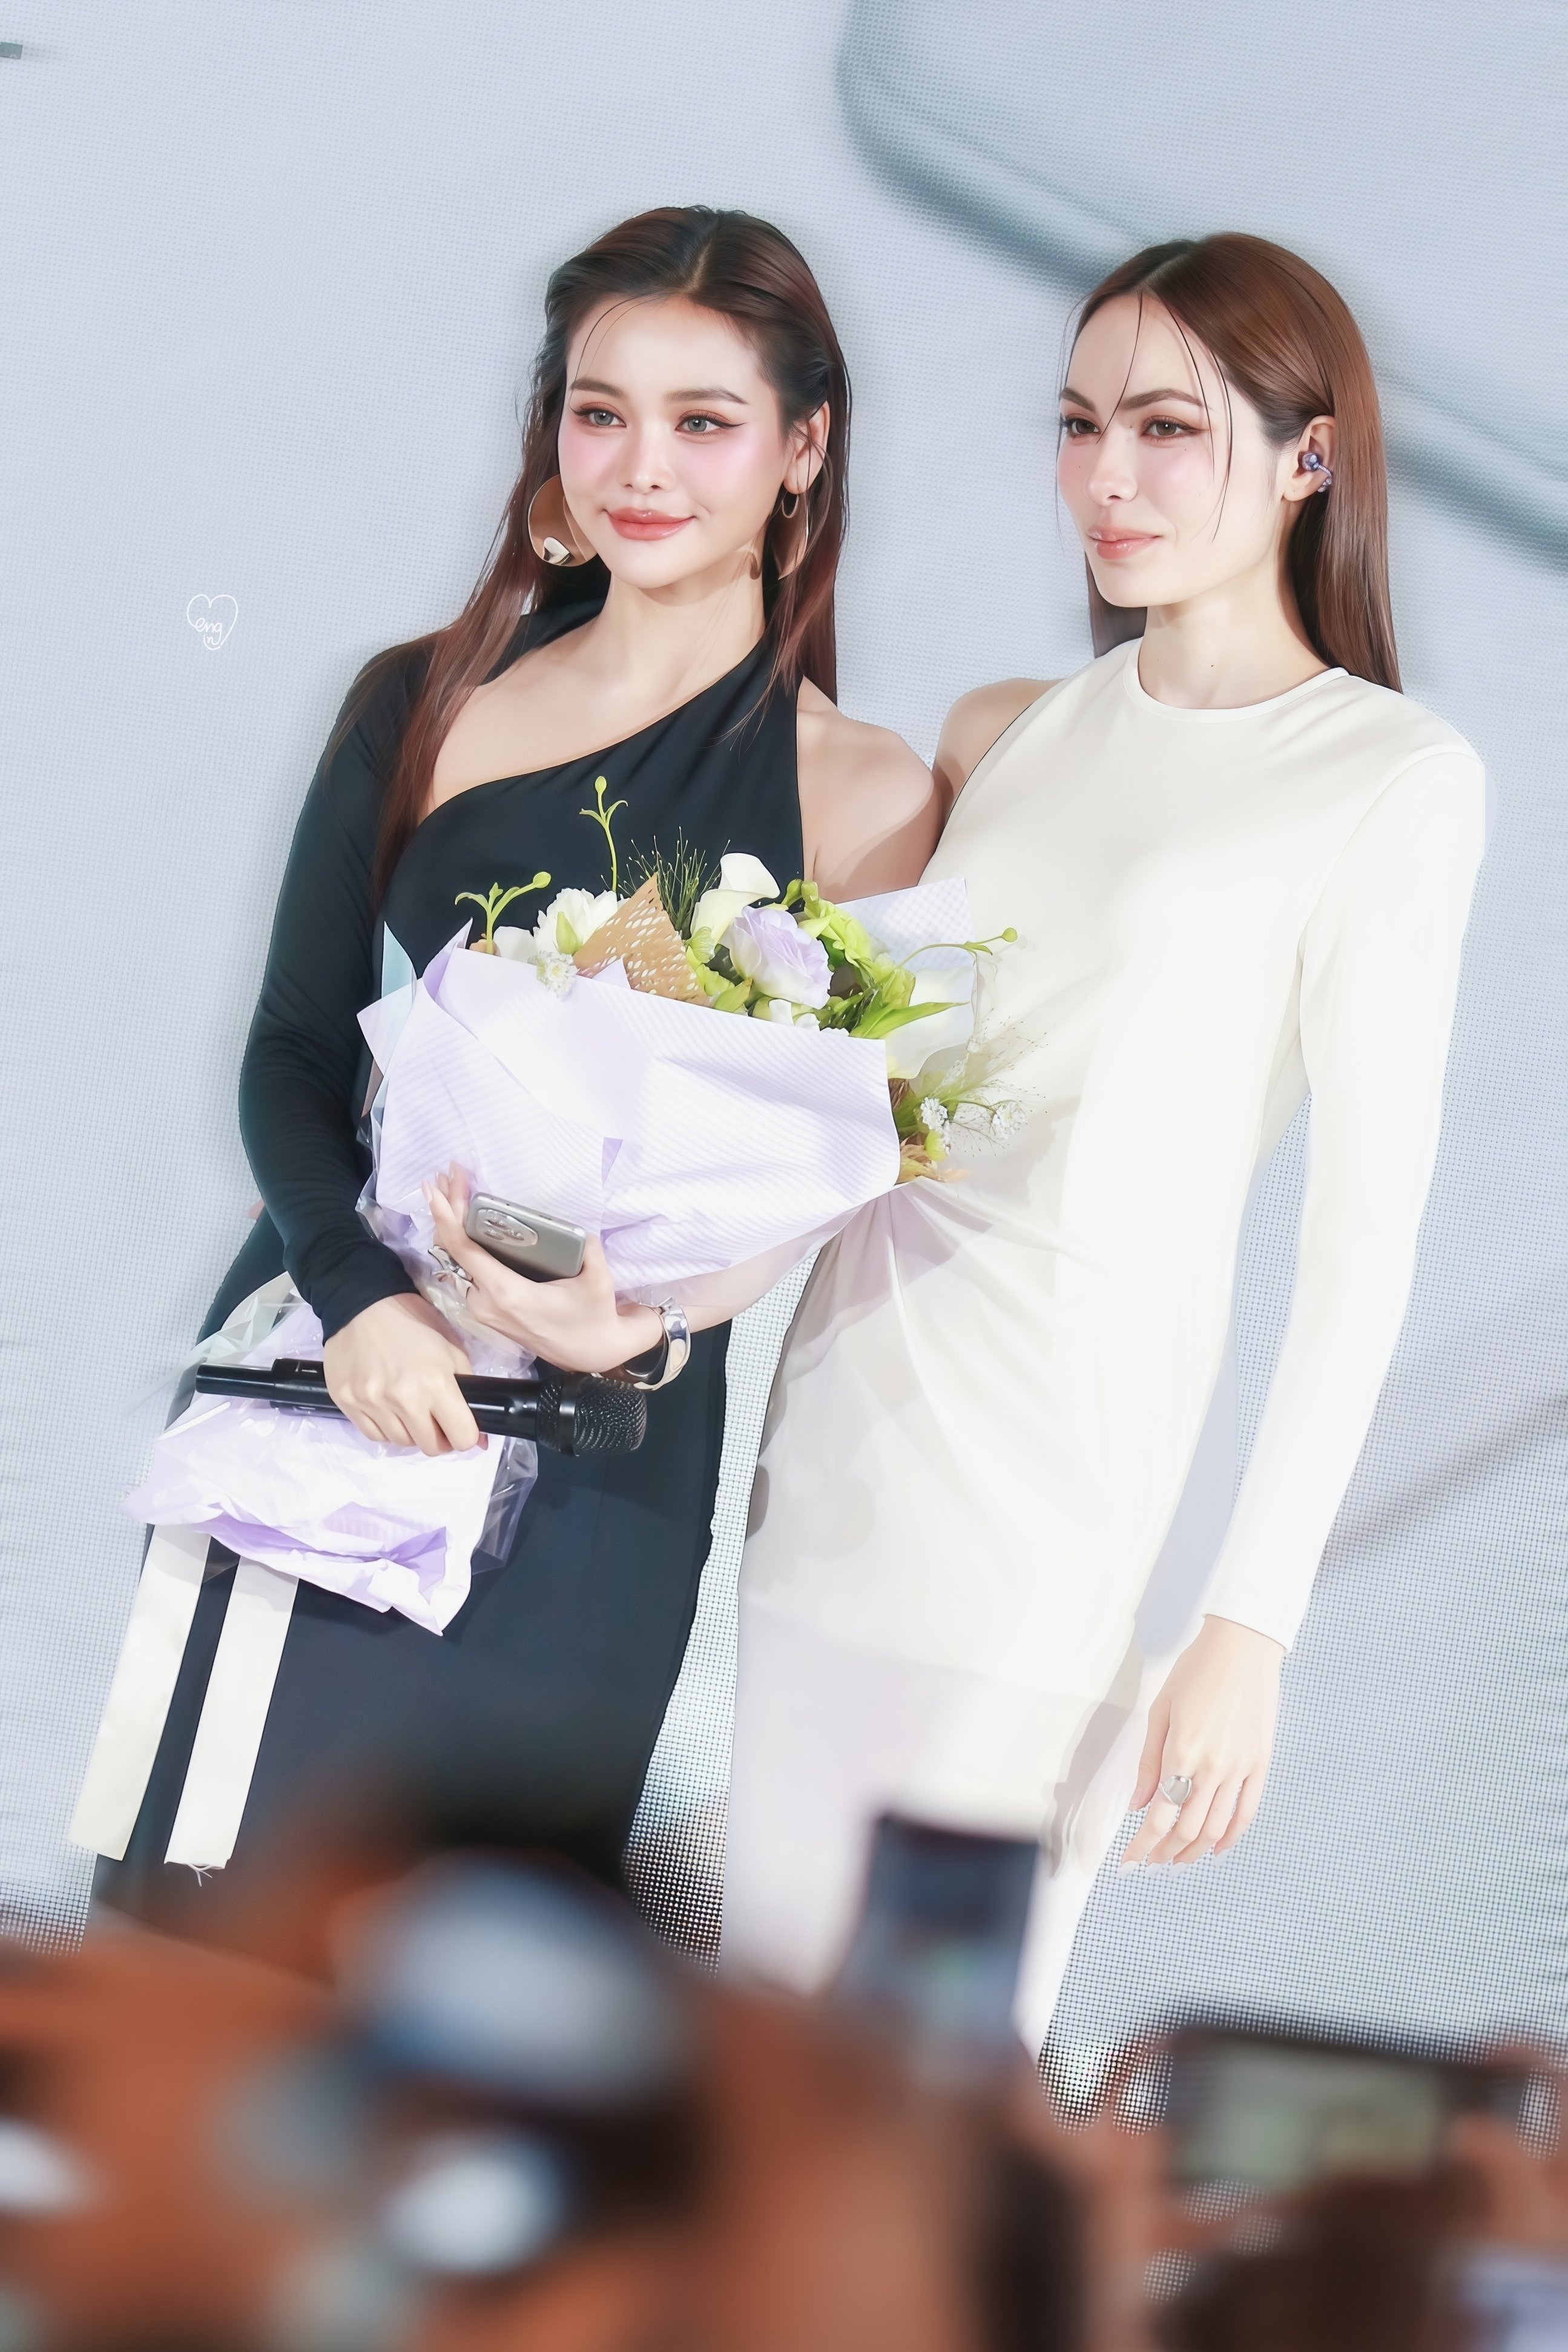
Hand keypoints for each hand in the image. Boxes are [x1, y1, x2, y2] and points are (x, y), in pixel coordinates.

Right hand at [321, 1291, 479, 1454]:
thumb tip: (478, 1438)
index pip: (462, 1438)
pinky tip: (388, 1408)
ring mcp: (372, 1402)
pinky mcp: (347, 1402)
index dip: (466, 1436)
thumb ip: (468, 1390)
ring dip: (410, 1432)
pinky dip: (385, 1428)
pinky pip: (373, 1434)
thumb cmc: (413, 1321)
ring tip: (409, 1409)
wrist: (362, 1302)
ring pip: (401, 1442)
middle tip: (435, 1420)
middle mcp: (403, 1398)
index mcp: (436, 1383)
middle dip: (439, 1438)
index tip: (460, 1427)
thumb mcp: (452, 1349)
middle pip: (430, 1447)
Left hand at [425, 1167, 661, 1374]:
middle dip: (447, 1210)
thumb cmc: (593, 1317)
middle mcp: (485, 1302)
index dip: (445, 1215)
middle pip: (453, 1250)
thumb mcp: (597, 1279)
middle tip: (446, 1175)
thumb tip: (571, 1225)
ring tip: (453, 1191)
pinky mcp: (487, 1310)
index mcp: (507, 1293)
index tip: (435, 1187)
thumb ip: (584, 1245)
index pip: (463, 1249)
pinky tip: (465, 1221)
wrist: (591, 1353)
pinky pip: (465, 1271)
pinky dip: (462, 1243)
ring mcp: (482, 1309)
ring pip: (456, 1260)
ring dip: (453, 1225)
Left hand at [1121, 1616, 1283, 1868]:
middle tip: (1153, 1863)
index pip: (1159, 1817)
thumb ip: (1148, 1761)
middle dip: (1166, 1852)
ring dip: (1195, 1851)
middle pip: (1187, 1829)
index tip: (1129, 1862)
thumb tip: (1138, 1803)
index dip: (1142, 1846)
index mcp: (1181, 1753)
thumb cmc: (1197, 1671)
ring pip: (1216, 1827)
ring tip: (1180, 1861)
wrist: (1242, 1649)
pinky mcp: (1260, 1764)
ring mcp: (1239, 1769)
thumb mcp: (1160, 1711)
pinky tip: (1219, 1848)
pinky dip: (1232, 1837)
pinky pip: (1247, 1812)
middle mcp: (1211, 1768)